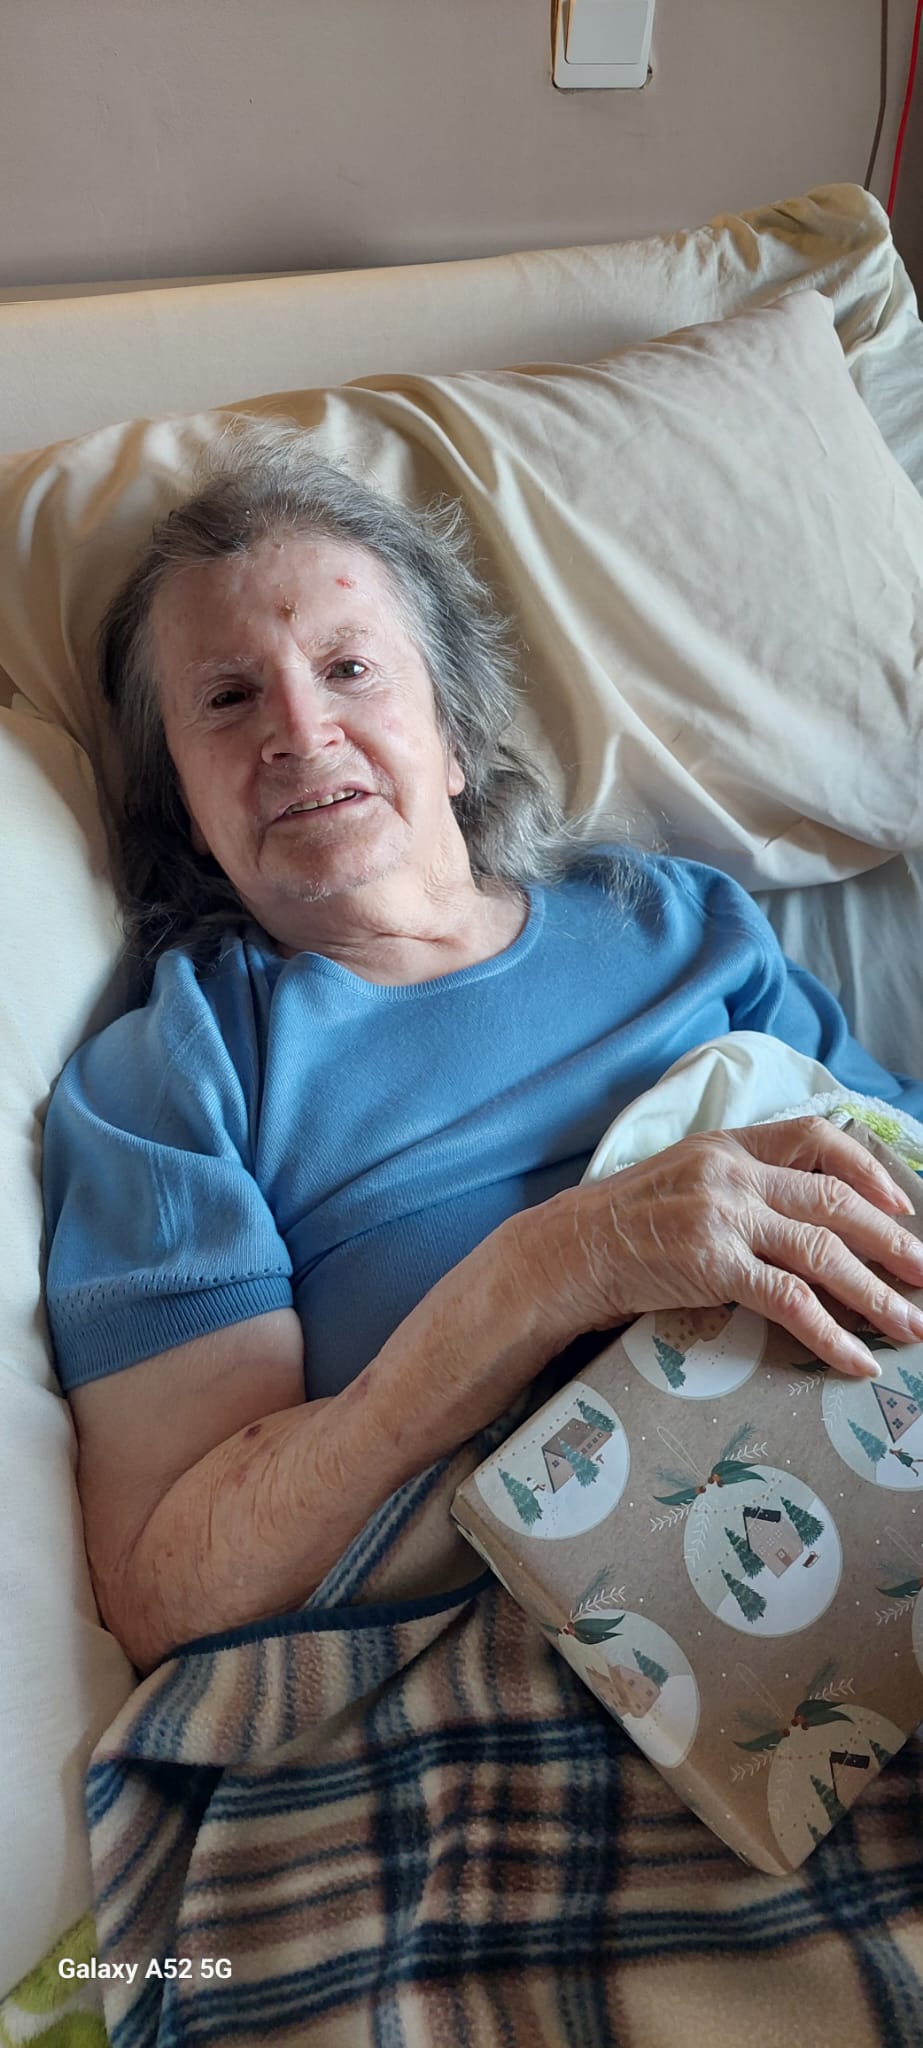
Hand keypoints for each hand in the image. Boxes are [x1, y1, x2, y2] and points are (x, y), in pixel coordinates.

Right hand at [529, 1117, 922, 1376]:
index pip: (815, 1137)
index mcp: (729, 1144)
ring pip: (824, 1252)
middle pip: (834, 1201)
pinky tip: (853, 1359)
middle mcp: (732, 1172)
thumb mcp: (684, 1180)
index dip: (867, 1171)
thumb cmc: (623, 1225)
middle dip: (891, 1242)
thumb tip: (799, 1218)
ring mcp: (724, 1216)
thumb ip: (738, 1186)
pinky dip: (829, 1334)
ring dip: (877, 1294)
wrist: (566, 1252)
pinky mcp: (713, 1264)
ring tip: (909, 1325)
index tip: (901, 1204)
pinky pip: (789, 1301)